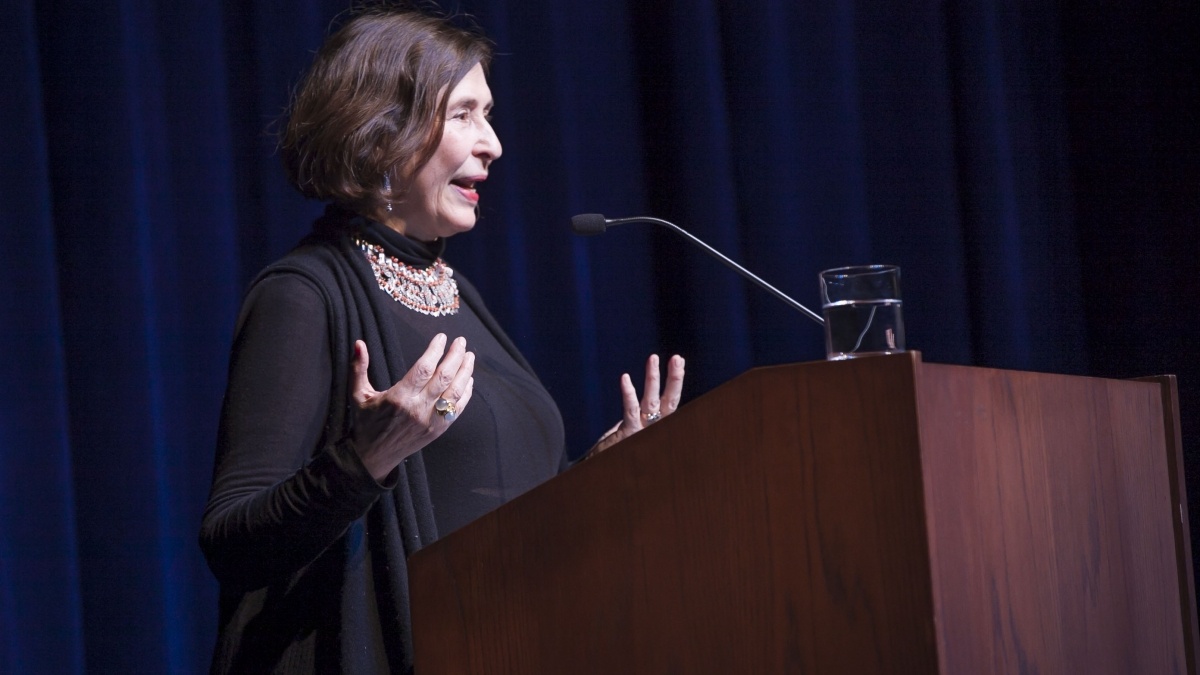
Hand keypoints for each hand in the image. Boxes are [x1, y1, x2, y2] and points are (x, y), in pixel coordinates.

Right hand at [349, 334, 474, 480]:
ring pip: (454, 392)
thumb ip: (358, 368)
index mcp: (399, 397)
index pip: (423, 369)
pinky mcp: (438, 430)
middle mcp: (417, 409)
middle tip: (461, 341)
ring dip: (465, 372)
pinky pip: (457, 409)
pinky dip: (466, 393)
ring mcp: (430, 421)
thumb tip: (359, 343)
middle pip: (443, 377)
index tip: (442, 337)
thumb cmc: (366, 423)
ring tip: (469, 356)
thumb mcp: (358, 395)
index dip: (435, 351)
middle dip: (455, 357)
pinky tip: (469, 379)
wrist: (374, 457)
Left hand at [588, 354, 684, 456]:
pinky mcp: (629, 434)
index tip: (678, 362)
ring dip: (653, 378)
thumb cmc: (614, 454)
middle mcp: (654, 428)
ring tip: (654, 358)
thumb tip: (634, 403)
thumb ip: (633, 420)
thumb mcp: (627, 434)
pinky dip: (628, 393)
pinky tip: (625, 377)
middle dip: (675, 378)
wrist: (601, 474)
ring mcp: (642, 431)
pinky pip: (630, 411)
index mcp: (655, 426)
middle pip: (669, 401)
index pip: (670, 402)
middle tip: (678, 358)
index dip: (675, 382)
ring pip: (651, 401)